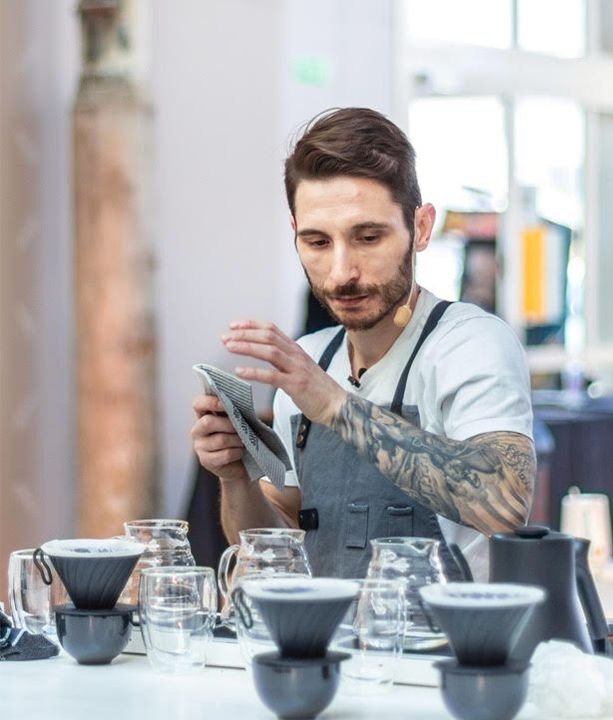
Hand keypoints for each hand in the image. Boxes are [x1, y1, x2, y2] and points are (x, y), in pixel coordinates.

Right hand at [191, 394, 248, 482]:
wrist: (241, 463)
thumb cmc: (240, 437)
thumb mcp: (238, 421)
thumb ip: (235, 412)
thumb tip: (242, 406)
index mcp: (203, 415)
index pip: (198, 404)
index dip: (209, 402)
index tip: (224, 403)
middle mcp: (198, 430)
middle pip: (208, 422)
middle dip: (229, 424)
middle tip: (242, 428)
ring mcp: (199, 446)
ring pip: (221, 440)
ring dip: (237, 440)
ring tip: (244, 441)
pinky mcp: (206, 461)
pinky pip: (225, 454)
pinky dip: (237, 452)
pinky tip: (240, 452)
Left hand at [221, 321, 346, 425]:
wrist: (337, 405)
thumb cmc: (316, 389)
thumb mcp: (300, 368)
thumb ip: (284, 359)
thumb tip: (264, 353)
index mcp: (295, 349)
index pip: (271, 329)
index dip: (251, 325)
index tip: (234, 326)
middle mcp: (296, 355)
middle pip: (268, 336)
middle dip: (244, 334)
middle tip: (225, 337)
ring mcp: (297, 369)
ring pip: (269, 351)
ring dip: (247, 347)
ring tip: (229, 347)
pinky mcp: (296, 385)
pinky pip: (272, 376)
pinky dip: (254, 372)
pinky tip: (239, 372)